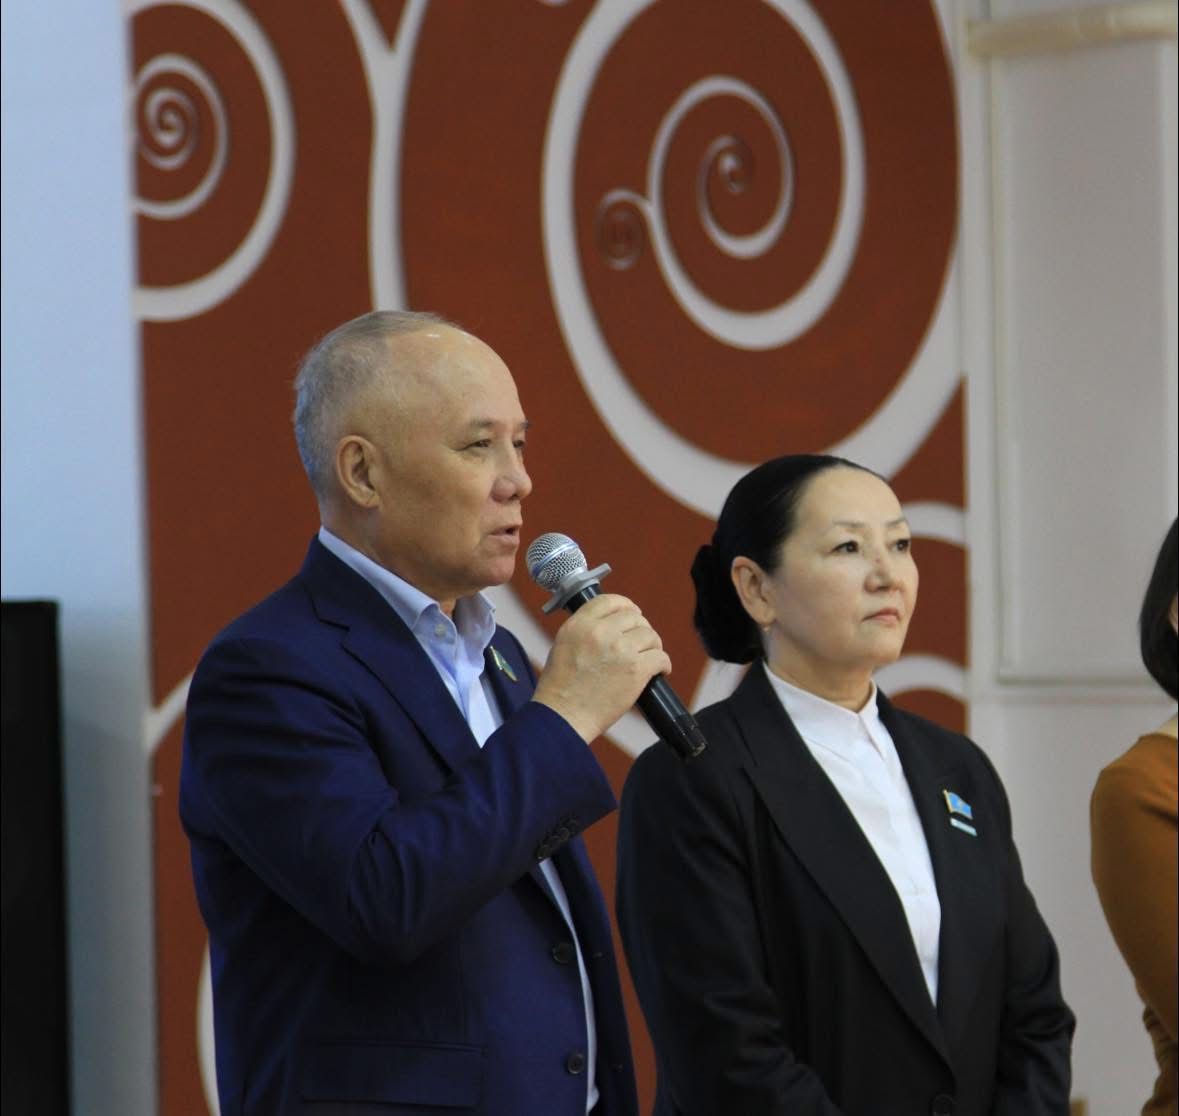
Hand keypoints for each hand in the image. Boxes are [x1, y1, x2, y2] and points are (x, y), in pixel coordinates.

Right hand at [532, 593, 672, 742]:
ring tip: (650, 658)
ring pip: (650, 635)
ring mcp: (620, 650)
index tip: (633, 614)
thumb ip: (585, 630)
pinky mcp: (636, 670)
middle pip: (634, 617)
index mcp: (580, 624)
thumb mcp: (563, 644)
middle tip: (641, 643)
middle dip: (641, 629)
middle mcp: (600, 632)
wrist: (564, 716)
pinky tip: (660, 671)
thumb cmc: (560, 688)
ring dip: (653, 646)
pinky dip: (663, 664)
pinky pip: (660, 657)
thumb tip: (611, 624)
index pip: (610, 601)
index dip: (626, 606)